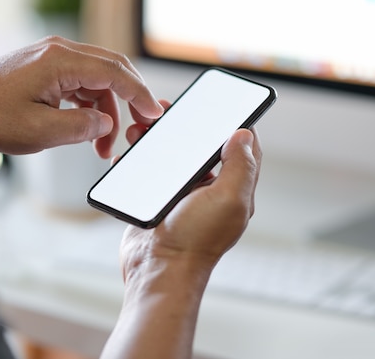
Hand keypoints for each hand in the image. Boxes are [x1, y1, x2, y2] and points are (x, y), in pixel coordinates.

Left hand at [0, 36, 163, 158]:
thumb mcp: (39, 131)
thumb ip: (80, 128)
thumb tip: (106, 124)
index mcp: (60, 61)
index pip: (114, 73)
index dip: (139, 94)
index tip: (154, 114)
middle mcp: (59, 51)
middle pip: (111, 70)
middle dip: (130, 100)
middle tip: (141, 128)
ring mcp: (52, 57)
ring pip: (97, 80)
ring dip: (106, 112)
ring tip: (102, 147)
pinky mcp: (46, 67)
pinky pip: (80, 83)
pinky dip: (89, 106)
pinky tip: (86, 130)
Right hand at [101, 112, 261, 358]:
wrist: (157, 269)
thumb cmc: (194, 241)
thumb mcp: (228, 199)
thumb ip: (240, 166)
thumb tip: (245, 134)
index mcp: (230, 189)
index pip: (240, 150)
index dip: (234, 125)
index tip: (222, 106)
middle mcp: (207, 191)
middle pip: (199, 148)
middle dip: (185, 126)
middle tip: (169, 110)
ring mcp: (179, 196)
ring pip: (170, 157)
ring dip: (156, 140)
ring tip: (140, 128)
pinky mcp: (154, 201)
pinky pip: (147, 173)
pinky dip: (138, 160)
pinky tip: (128, 152)